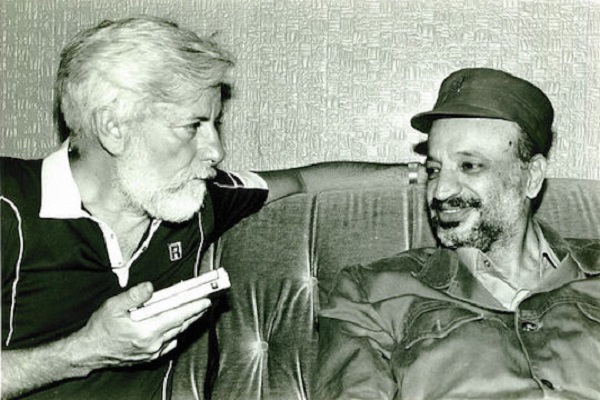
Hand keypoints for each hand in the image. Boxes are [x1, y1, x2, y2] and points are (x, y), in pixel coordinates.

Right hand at [69, 282, 210, 369]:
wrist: (89, 352)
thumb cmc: (100, 329)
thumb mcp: (113, 306)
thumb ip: (134, 295)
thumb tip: (150, 287)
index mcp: (147, 331)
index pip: (177, 316)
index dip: (194, 307)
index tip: (206, 300)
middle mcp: (153, 343)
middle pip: (181, 325)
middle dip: (195, 312)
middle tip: (205, 301)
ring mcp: (153, 352)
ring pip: (177, 334)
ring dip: (187, 321)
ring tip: (195, 310)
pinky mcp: (150, 356)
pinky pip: (169, 343)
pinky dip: (176, 333)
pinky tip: (177, 325)